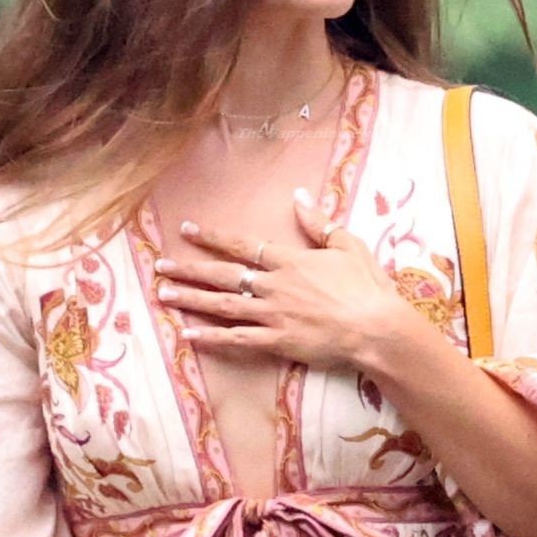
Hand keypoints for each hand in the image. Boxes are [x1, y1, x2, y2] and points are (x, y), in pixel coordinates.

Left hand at [155, 189, 409, 368]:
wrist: (376, 328)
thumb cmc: (367, 287)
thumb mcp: (347, 245)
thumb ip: (318, 222)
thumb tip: (298, 195)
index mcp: (289, 261)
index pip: (242, 246)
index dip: (212, 237)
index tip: (187, 229)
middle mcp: (274, 286)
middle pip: (223, 274)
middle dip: (189, 269)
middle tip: (160, 266)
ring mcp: (272, 315)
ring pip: (222, 305)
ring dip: (191, 299)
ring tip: (163, 294)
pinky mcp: (277, 342)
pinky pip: (237, 339)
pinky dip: (211, 338)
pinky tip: (188, 335)